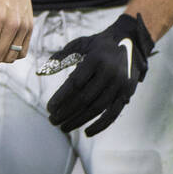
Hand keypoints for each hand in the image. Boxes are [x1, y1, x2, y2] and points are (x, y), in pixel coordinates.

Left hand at [38, 13, 153, 135]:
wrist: (131, 41)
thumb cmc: (98, 44)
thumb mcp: (80, 44)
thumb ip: (61, 57)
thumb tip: (41, 72)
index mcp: (95, 59)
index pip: (75, 83)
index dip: (61, 97)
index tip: (49, 108)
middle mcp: (109, 73)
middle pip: (84, 99)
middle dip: (66, 112)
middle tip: (52, 120)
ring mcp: (119, 85)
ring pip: (97, 108)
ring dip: (79, 120)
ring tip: (64, 127)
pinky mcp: (127, 94)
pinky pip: (113, 114)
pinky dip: (100, 125)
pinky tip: (87, 132)